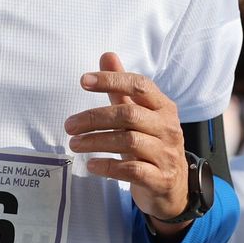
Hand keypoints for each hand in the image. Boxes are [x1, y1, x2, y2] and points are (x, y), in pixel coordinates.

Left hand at [65, 52, 188, 222]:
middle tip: (69, 125)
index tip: (83, 81)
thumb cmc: (151, 143)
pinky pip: (131, 170)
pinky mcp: (160, 178)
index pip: (139, 85)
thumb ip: (122, 88)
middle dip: (94, 117)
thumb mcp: (139, 114)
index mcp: (163, 107)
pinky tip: (91, 165)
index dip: (111, 80)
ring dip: (96, 142)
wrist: (173, 186)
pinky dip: (108, 166)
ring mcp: (166, 154)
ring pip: (128, 141)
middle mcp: (168, 127)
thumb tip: (107, 55)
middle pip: (129, 114)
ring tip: (74, 144)